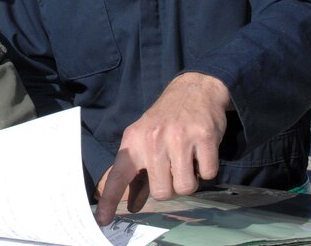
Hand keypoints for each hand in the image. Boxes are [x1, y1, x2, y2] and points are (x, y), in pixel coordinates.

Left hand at [94, 72, 230, 225]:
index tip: (102, 220)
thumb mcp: (144, 139)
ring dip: (190, 180)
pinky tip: (201, 152)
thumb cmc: (165, 120)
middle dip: (170, 187)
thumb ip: (138, 172)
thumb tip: (131, 205)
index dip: (110, 199)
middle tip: (173, 170)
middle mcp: (154, 139)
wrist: (193, 90)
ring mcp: (179, 138)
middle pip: (162, 192)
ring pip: (186, 187)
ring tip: (187, 160)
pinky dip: (207, 168)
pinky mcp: (204, 137)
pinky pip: (208, 174)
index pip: (119, 175)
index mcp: (134, 140)